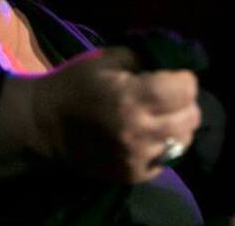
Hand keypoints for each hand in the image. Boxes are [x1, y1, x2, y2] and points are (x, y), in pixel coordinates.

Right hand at [30, 47, 201, 182]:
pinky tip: (147, 135)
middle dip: (184, 102)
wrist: (43, 126)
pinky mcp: (131, 175)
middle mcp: (137, 130)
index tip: (172, 76)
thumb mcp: (106, 59)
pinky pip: (167, 160)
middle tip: (168, 97)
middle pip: (191, 117)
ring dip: (177, 125)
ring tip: (160, 117)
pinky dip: (163, 146)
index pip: (186, 89)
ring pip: (183, 140)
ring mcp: (135, 157)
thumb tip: (174, 64)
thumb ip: (143, 59)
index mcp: (131, 97)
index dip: (183, 78)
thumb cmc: (76, 85)